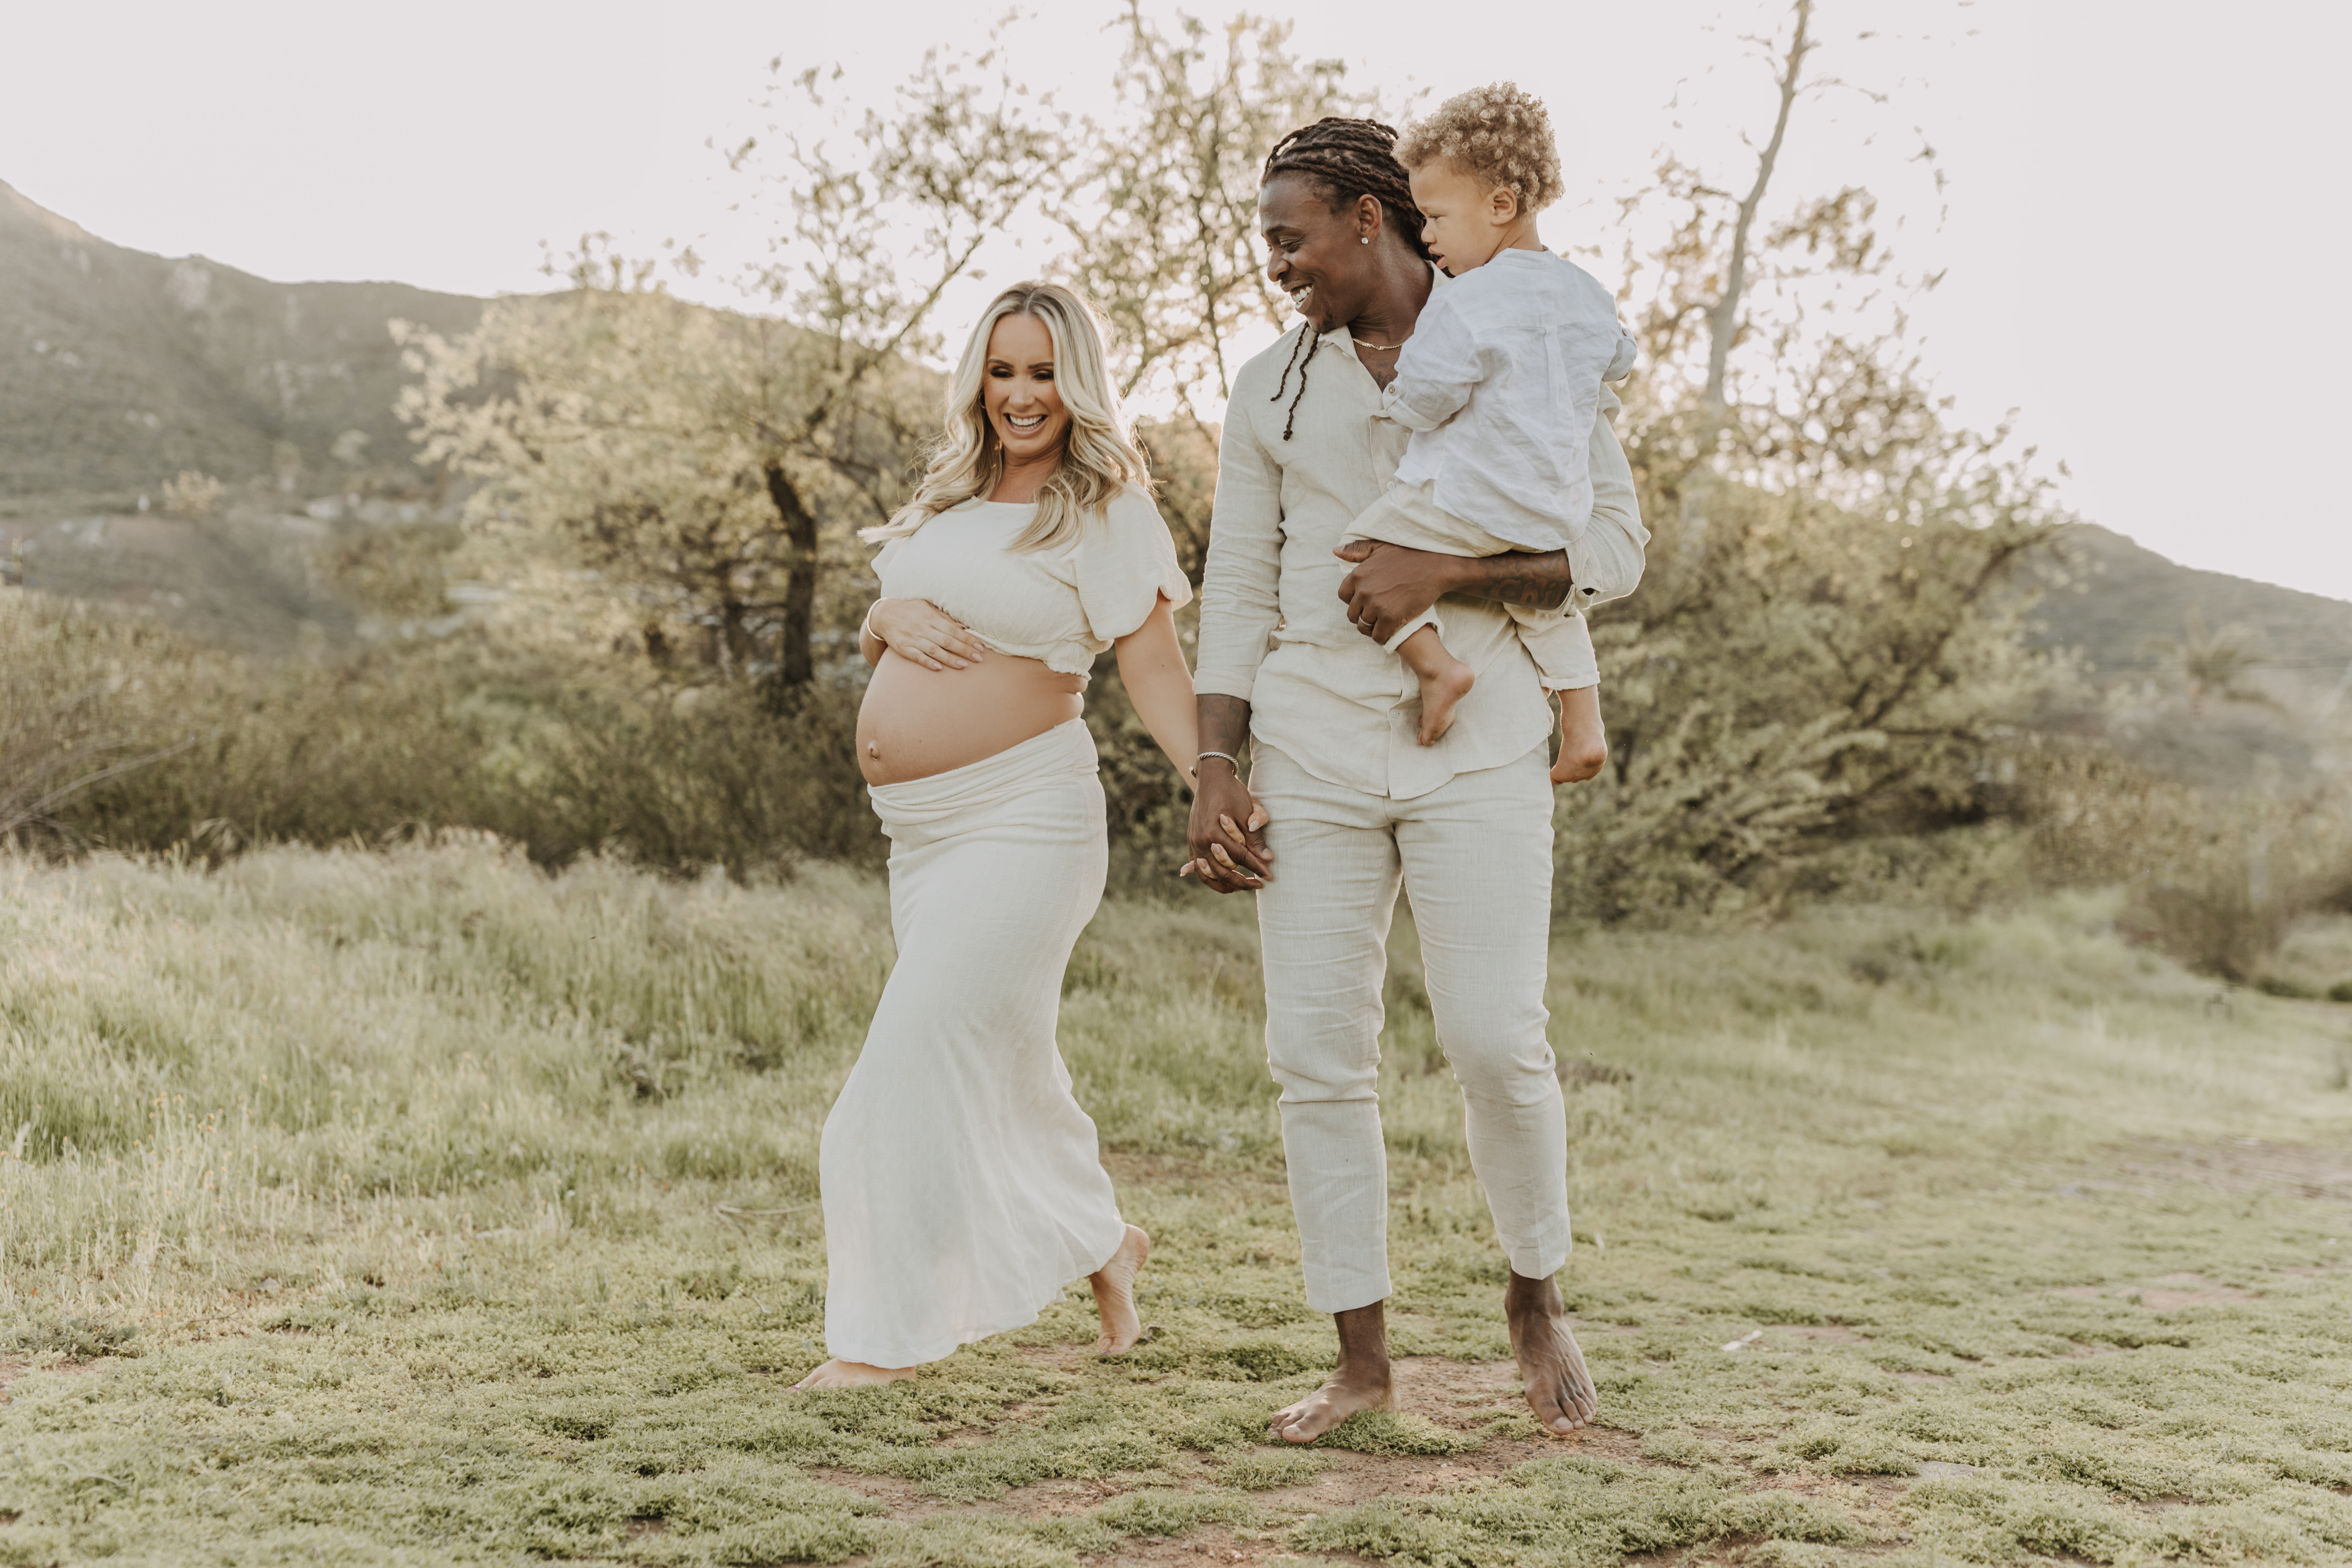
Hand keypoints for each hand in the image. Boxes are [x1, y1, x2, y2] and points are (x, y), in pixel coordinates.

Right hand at [868, 598, 985, 670]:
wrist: (884, 615)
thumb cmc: (911, 610)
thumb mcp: (927, 608)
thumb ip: (945, 618)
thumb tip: (964, 626)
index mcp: (931, 617)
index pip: (953, 630)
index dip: (967, 639)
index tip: (979, 647)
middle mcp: (923, 628)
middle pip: (947, 641)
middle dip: (964, 650)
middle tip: (978, 658)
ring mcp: (912, 638)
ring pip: (934, 650)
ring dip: (949, 658)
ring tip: (963, 665)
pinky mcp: (903, 648)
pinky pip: (917, 656)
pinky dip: (928, 662)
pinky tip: (939, 668)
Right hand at [1183, 761, 1271, 892]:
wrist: (1211, 778)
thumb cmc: (1232, 792)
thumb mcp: (1247, 812)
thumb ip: (1256, 838)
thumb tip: (1268, 859)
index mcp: (1214, 833)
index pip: (1241, 857)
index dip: (1257, 868)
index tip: (1269, 876)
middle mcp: (1201, 840)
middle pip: (1223, 871)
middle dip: (1242, 882)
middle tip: (1258, 885)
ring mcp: (1194, 842)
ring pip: (1207, 874)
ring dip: (1224, 884)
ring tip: (1240, 887)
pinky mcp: (1191, 841)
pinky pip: (1197, 866)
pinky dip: (1207, 876)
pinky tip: (1218, 883)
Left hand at [1334, 540, 1460, 644]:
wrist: (1435, 567)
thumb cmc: (1408, 555)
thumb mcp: (1380, 547)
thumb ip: (1357, 550)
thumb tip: (1336, 551)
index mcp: (1358, 575)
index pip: (1343, 596)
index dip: (1354, 600)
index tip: (1367, 601)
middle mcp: (1363, 591)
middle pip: (1352, 613)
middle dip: (1363, 615)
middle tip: (1376, 614)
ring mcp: (1376, 605)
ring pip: (1363, 626)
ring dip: (1371, 627)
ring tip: (1382, 624)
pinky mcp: (1390, 617)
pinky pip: (1378, 636)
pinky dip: (1382, 636)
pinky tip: (1390, 631)